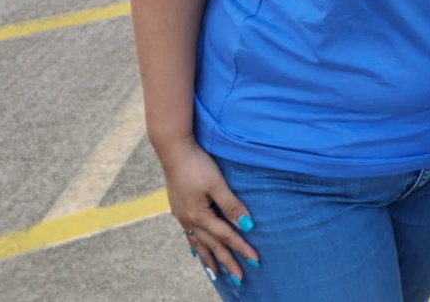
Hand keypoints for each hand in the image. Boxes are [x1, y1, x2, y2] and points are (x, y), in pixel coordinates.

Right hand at [159, 138, 257, 285]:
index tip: (255, 261)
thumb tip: (247, 225)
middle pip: (212, 246)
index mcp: (199, 216)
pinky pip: (189, 235)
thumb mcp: (216, 183)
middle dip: (226, 262)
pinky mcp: (179, 208)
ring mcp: (182, 216)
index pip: (226, 237)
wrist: (173, 150)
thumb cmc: (197, 164)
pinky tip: (197, 249)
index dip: (241, 249)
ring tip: (216, 273)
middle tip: (239, 279)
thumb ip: (231, 205)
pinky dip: (196, 246)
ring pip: (198, 243)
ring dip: (209, 258)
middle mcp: (189, 220)